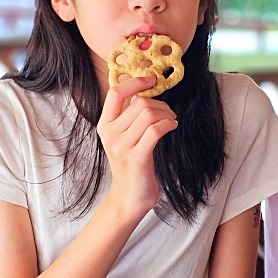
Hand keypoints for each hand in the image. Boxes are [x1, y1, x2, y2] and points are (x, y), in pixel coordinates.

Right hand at [97, 75, 177, 220]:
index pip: (115, 93)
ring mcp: (121, 147)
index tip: (151, 80)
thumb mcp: (123, 137)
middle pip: (139, 103)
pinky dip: (168, 124)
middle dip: (160, 104)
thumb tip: (145, 91)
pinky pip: (155, 130)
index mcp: (104, 125)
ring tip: (171, 121)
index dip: (135, 82)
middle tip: (169, 113)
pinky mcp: (136, 158)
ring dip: (166, 114)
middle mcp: (110, 134)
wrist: (129, 198)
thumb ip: (128, 116)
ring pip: (148, 114)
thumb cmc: (131, 165)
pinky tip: (172, 127)